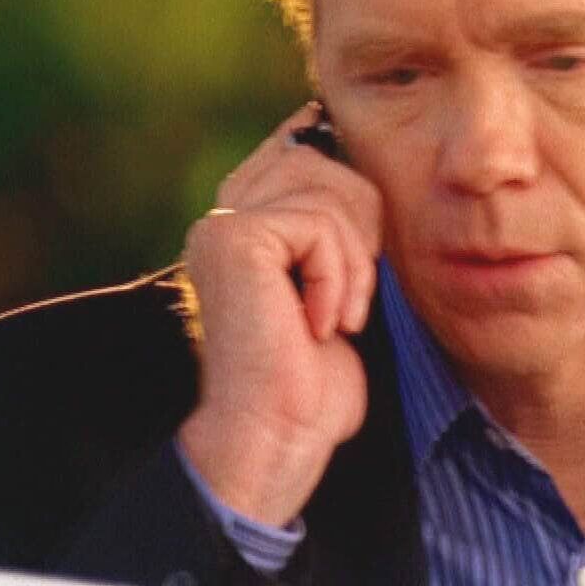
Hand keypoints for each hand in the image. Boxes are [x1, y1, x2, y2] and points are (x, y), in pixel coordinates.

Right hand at [177, 103, 382, 525]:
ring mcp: (223, 227)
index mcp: (242, 222)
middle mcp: (223, 217)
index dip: (345, 180)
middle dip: (360, 225)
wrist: (275, 439)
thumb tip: (361, 165)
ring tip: (336, 318)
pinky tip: (318, 326)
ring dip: (353, 264)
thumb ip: (336, 226)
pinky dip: (338, 279)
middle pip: (321, 159)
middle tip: (349, 297)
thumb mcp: (335, 286)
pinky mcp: (236, 241)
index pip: (299, 146)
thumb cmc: (311, 382)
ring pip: (328, 191)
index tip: (357, 247)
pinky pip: (319, 225)